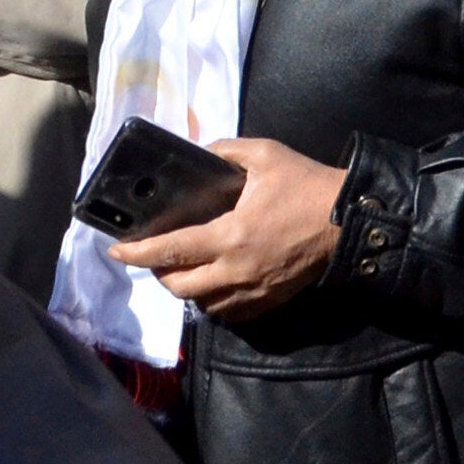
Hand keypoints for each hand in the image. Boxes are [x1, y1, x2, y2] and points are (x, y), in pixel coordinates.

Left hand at [110, 135, 346, 321]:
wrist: (347, 220)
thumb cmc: (305, 185)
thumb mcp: (264, 154)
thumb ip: (225, 151)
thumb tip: (198, 152)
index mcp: (230, 235)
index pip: (172, 250)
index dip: (138, 253)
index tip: (116, 251)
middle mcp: (236, 270)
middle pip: (179, 286)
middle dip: (159, 272)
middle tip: (155, 254)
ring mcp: (252, 291)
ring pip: (202, 304)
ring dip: (185, 287)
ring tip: (184, 266)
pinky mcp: (267, 302)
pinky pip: (227, 313)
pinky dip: (212, 300)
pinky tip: (213, 281)